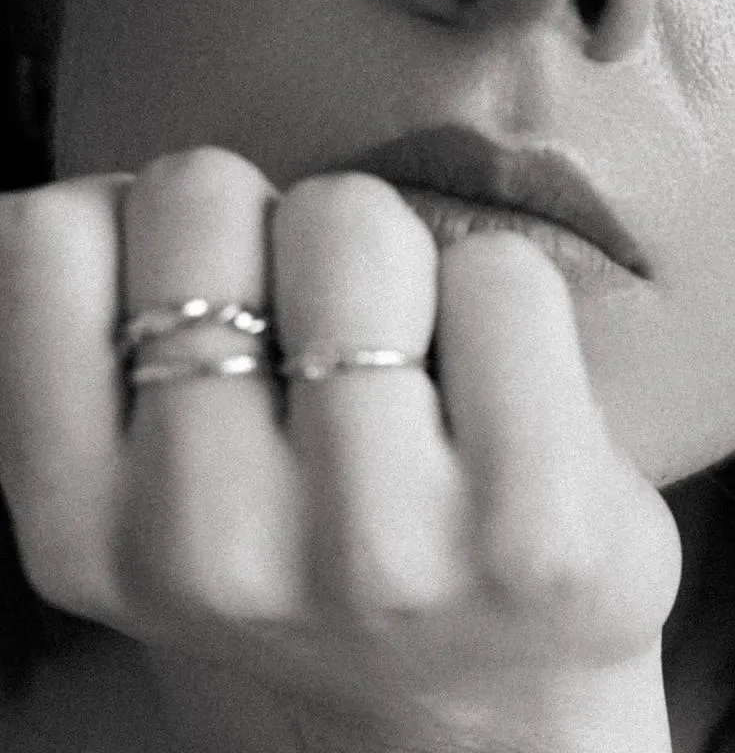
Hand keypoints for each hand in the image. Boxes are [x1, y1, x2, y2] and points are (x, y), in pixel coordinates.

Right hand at [0, 148, 681, 752]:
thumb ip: (101, 351)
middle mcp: (206, 546)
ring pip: (351, 219)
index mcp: (81, 525)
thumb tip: (111, 190)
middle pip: (203, 193)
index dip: (146, 231)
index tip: (217, 300)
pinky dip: (502, 297)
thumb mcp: (158, 489)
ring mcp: (373, 543)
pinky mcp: (530, 527)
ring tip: (415, 368)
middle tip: (327, 331)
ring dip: (396, 258)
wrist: (488, 709)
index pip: (47, 237)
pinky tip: (506, 399)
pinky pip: (499, 274)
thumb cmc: (322, 549)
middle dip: (272, 230)